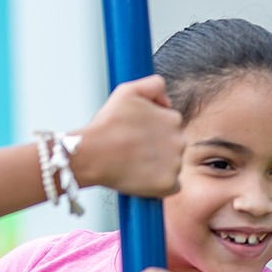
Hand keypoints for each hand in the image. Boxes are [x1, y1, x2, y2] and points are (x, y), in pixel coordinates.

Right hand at [71, 75, 182, 197]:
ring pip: (171, 166)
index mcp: (173, 119)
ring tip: (133, 164)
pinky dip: (158, 185)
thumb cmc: (107, 125)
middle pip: (172, 147)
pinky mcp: (168, 185)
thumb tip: (167, 101)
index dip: (150, 131)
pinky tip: (140, 179)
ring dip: (157, 167)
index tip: (134, 135)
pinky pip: (171, 187)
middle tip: (131, 151)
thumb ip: (154, 85)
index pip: (169, 126)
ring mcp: (175, 164)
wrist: (92, 154)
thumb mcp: (128, 90)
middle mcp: (180, 141)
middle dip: (156, 149)